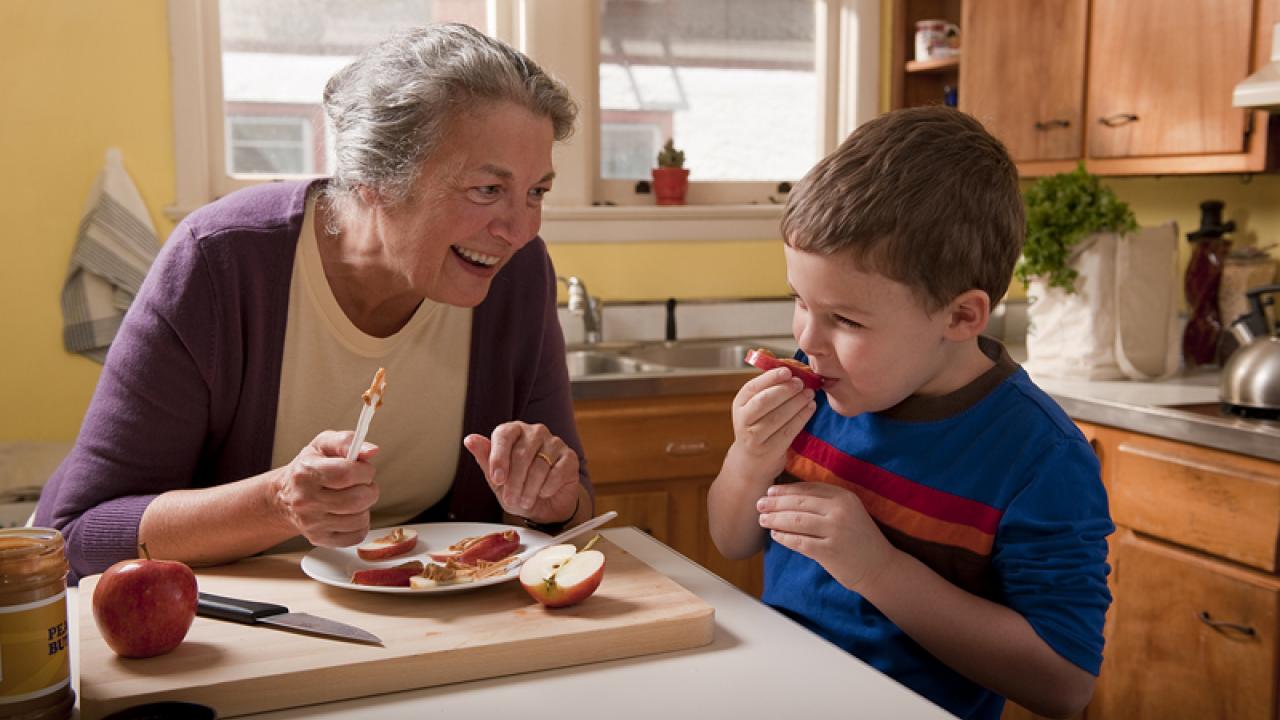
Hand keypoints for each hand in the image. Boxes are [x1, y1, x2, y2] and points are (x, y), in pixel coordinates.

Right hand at [272, 431, 379, 547]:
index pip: (347, 474)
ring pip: (360, 519)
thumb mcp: (322, 445)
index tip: (363, 470)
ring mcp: (312, 523)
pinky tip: (350, 514)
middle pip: (357, 499)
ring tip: (354, 498)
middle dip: (370, 490)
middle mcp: (306, 500)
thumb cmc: (308, 467)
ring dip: (365, 507)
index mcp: (306, 473)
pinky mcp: (320, 539)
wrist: (285, 497)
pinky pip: (356, 536)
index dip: (365, 471)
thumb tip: (371, 451)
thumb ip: (347, 441)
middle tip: (362, 485)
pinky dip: (360, 524)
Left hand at [464, 422, 579, 523]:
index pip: (504, 434)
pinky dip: (547, 488)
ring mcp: (554, 442)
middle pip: (522, 454)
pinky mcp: (570, 457)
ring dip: (530, 489)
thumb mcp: (496, 480)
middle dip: (514, 482)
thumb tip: (470, 439)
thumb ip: (485, 459)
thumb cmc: (518, 489)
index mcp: (514, 431)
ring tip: (525, 500)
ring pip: (539, 466)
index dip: (499, 458)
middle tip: (510, 499)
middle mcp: (535, 432)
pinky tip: (544, 492)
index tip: (497, 479)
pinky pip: (557, 472)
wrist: (545, 506)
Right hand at [729, 367, 816, 476]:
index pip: (752, 387)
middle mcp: (743, 420)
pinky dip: (801, 418)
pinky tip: (810, 408)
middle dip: (785, 390)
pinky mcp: (769, 450)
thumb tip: (791, 369)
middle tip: (801, 383)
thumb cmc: (757, 427)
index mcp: (739, 404)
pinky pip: (788, 431)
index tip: (787, 371)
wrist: (751, 462)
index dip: (770, 378)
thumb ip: (767, 389)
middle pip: (764, 401)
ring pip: (778, 417)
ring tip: (810, 394)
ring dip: (797, 403)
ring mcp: (755, 437)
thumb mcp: (754, 408)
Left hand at [756, 481, 897, 590]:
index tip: (770, 491)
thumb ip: (824, 502)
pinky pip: (800, 542)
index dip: (786, 490)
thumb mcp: (848, 512)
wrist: (879, 566)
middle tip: (759, 504)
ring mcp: (836, 531)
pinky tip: (775, 535)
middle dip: (775, 503)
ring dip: (775, 519)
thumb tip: (786, 496)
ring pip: (796, 521)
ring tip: (763, 520)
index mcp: (844, 496)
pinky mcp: (830, 551)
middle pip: (799, 503)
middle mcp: (840, 510)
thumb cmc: (858, 538)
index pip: (808, 489)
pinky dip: (784, 538)